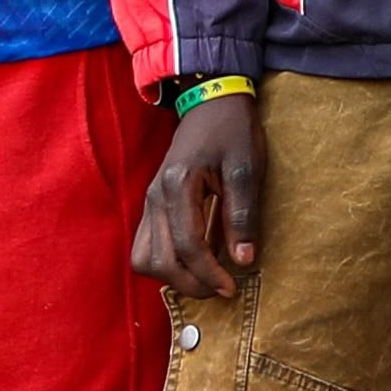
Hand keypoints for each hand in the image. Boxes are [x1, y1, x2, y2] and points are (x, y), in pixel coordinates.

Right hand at [134, 99, 264, 294]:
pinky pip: (146, 246)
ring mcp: (150, 201)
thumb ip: (242, 214)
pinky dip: (165, 262)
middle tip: (221, 288)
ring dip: (172, 276)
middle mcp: (156, 196)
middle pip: (159, 260)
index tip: (231, 288)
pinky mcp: (152, 205)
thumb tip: (243, 260)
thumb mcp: (246, 169)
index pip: (187, 245)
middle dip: (190, 283)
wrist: (211, 102)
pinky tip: (193, 262)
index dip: (209, 273)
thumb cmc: (233, 132)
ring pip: (144, 258)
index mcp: (179, 185)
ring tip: (204, 279)